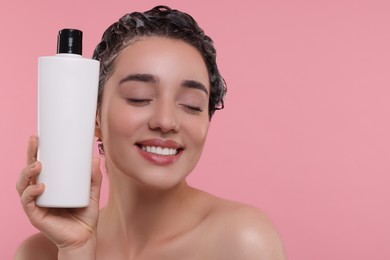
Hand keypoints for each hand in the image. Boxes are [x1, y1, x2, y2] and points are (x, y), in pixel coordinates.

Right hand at [16, 135, 102, 249]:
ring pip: (23, 185)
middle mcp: (40, 192)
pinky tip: (40, 187)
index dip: (36, 152)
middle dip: (29, 155)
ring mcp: (36, 203)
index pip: (39, 166)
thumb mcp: (92, 192)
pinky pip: (28, 202)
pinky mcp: (36, 215)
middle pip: (28, 171)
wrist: (84, 237)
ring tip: (38, 165)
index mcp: (50, 185)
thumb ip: (94, 178)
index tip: (38, 138)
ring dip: (27, 172)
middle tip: (35, 142)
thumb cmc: (85, 215)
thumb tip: (95, 159)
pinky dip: (31, 193)